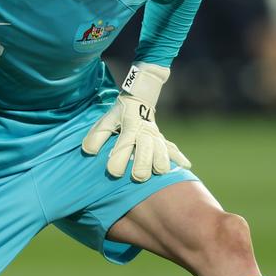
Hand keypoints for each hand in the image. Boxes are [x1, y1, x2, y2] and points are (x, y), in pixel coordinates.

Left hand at [81, 63, 190, 181]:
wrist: (139, 98)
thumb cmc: (119, 114)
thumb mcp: (106, 120)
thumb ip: (97, 135)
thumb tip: (88, 151)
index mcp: (130, 127)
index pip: (125, 143)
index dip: (119, 157)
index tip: (113, 171)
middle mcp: (145, 132)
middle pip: (146, 148)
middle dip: (143, 163)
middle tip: (139, 177)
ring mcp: (155, 135)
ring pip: (162, 149)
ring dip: (162, 161)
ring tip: (161, 172)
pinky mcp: (162, 139)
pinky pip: (172, 147)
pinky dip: (179, 156)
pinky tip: (186, 165)